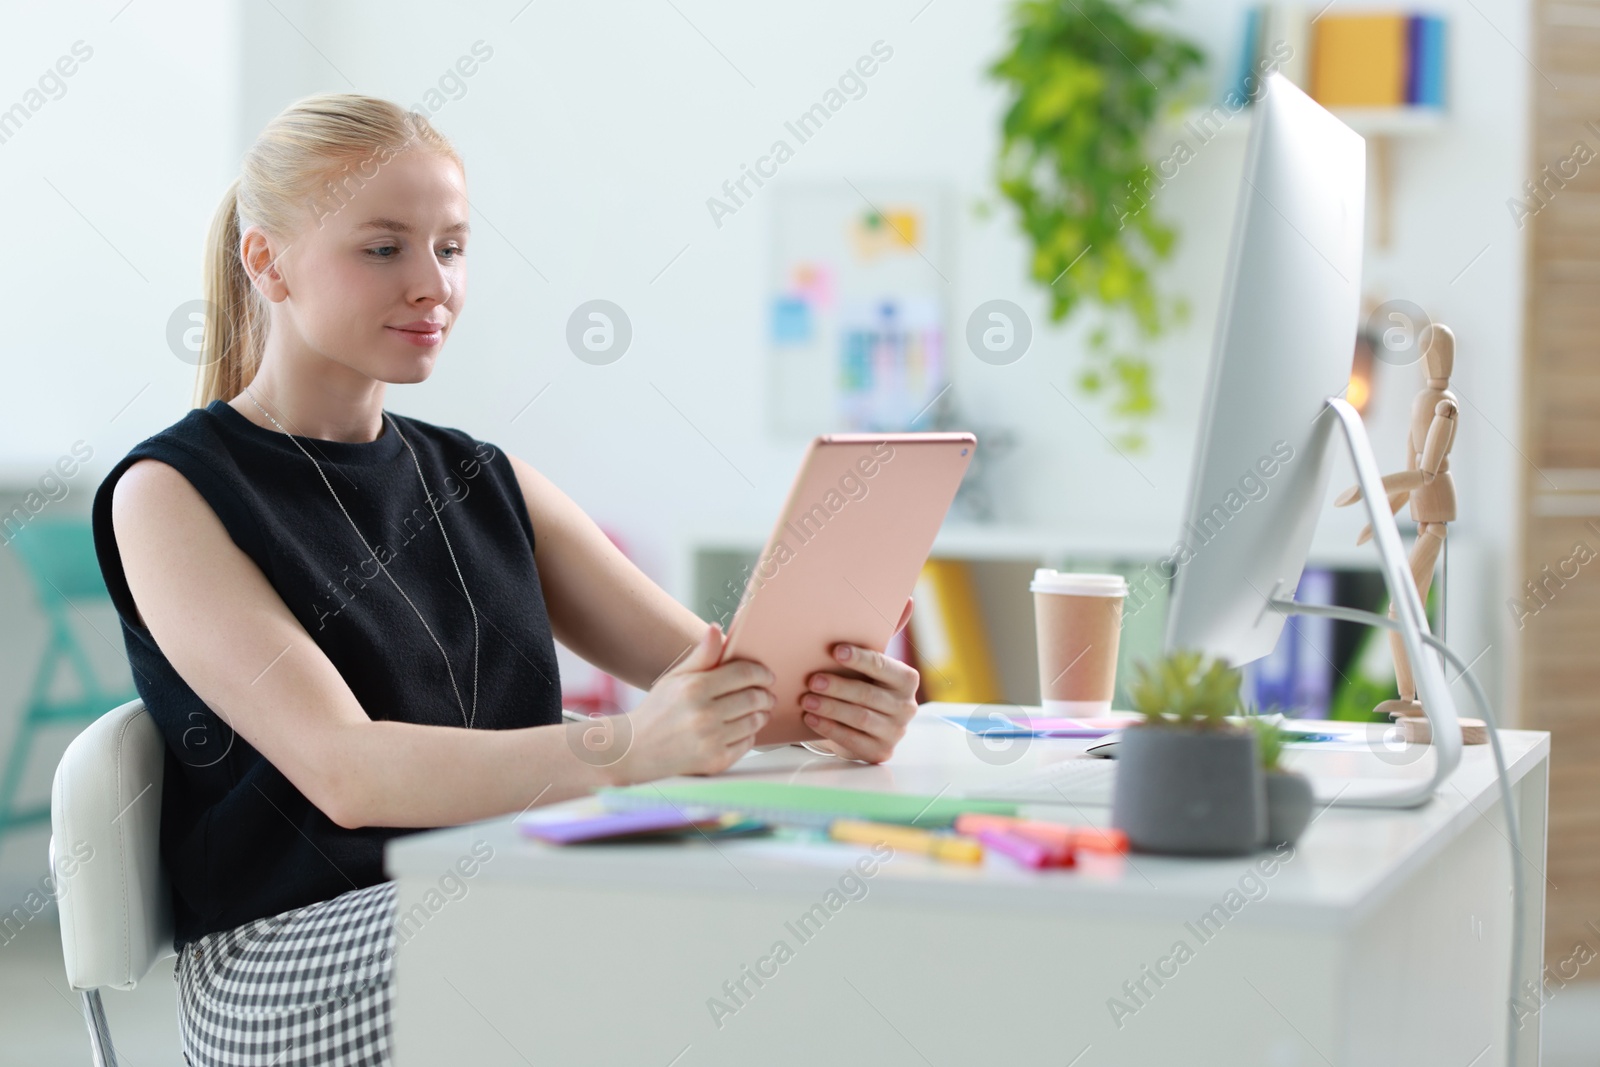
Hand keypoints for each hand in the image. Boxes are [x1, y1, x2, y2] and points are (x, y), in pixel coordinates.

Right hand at [611, 623, 774, 782]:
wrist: (636, 750)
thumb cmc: (658, 711)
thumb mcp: (675, 677)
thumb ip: (702, 655)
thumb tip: (716, 630)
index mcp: (695, 688)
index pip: (744, 674)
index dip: (761, 673)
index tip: (766, 675)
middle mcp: (704, 715)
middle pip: (754, 698)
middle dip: (765, 694)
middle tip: (766, 694)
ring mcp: (711, 740)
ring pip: (754, 721)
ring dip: (762, 714)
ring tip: (758, 710)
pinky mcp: (716, 761)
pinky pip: (748, 743)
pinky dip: (750, 735)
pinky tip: (743, 729)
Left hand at [799, 640, 919, 763]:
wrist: (868, 726)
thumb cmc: (864, 688)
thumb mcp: (867, 674)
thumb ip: (857, 662)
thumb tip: (823, 649)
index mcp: (906, 680)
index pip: (883, 666)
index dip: (860, 658)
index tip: (836, 651)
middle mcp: (907, 706)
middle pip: (868, 694)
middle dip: (838, 687)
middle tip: (813, 681)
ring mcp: (896, 731)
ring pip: (860, 718)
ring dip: (831, 708)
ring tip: (807, 700)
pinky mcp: (881, 751)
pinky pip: (853, 740)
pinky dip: (829, 728)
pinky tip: (811, 718)